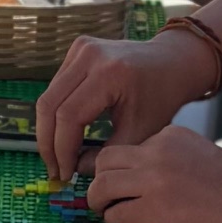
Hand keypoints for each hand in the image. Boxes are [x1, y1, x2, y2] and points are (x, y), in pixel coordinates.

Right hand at [37, 29, 218, 174]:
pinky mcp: (77, 49)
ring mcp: (81, 48)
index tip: (65, 174)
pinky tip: (65, 134)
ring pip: (49, 95)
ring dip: (49, 129)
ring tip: (58, 156)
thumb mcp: (141, 131)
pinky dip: (56, 113)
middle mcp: (90, 55)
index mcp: (110, 74)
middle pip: (49, 104)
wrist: (173, 63)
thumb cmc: (162, 98)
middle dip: (48, 142)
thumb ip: (108, 154)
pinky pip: (56, 87)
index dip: (62, 149)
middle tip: (55, 169)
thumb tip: (76, 169)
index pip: (69, 115)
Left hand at [88, 126, 221, 222]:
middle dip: (98, 177)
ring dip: (98, 199)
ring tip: (103, 209)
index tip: (117, 177)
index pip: (130, 145)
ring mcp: (155, 178)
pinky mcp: (155, 208)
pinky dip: (114, 220)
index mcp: (172, 134)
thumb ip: (171, 158)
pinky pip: (117, 213)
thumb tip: (143, 177)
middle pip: (107, 158)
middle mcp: (159, 151)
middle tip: (100, 192)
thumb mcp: (201, 155)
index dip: (120, 165)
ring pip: (104, 184)